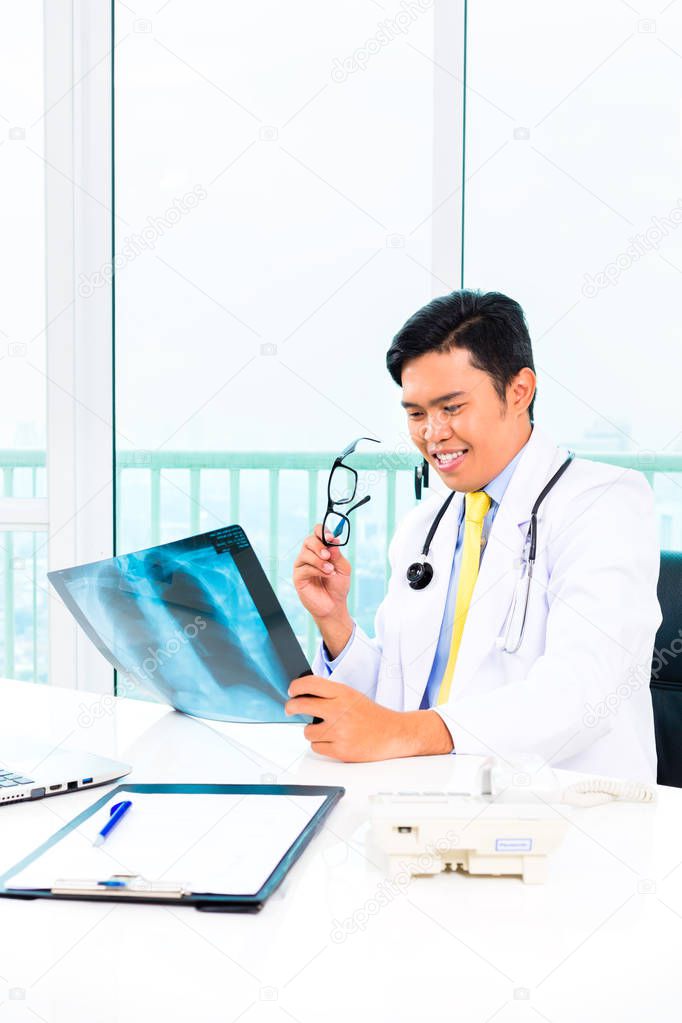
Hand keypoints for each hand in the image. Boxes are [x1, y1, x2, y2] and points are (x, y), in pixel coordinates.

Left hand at [285, 675, 453, 761]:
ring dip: (312, 731)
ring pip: (307, 731)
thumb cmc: (372, 715)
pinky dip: (321, 745)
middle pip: (301, 705)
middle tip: (290, 709)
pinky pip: (316, 747)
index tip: (291, 691)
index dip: (295, 687)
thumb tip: (303, 694)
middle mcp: (339, 710)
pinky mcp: (340, 750)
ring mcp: (339, 731)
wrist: (394, 734)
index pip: (309, 684)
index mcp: (343, 693)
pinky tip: (334, 741)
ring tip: (326, 730)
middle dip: (291, 707)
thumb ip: (331, 694)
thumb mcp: (352, 696)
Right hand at [293, 523, 351, 621]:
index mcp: (321, 549)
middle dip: (319, 546)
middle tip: (328, 556)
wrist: (335, 604)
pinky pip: (304, 568)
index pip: (317, 532)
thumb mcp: (343, 568)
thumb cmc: (338, 585)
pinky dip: (316, 570)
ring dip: (319, 561)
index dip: (323, 531)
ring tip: (330, 570)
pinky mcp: (298, 577)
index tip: (330, 537)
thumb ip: (337, 555)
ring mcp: (302, 565)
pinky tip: (326, 575)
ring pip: (305, 554)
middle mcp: (309, 554)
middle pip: (308, 540)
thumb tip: (333, 542)